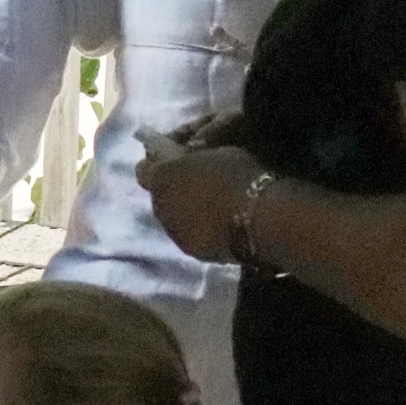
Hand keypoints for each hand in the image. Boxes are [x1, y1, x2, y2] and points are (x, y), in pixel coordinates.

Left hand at [137, 145, 264, 263]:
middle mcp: (159, 206)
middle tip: (199, 184)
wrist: (261, 219)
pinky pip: (189, 235)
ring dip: (185, 211)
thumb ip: (188, 156)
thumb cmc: (239, 175)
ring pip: (172, 218)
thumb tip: (178, 155)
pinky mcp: (192, 253)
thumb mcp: (213, 151)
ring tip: (212, 207)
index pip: (144, 170)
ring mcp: (174, 233)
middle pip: (159, 196)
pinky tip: (218, 226)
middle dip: (172, 189)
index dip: (158, 164)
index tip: (175, 160)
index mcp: (161, 177)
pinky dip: (198, 229)